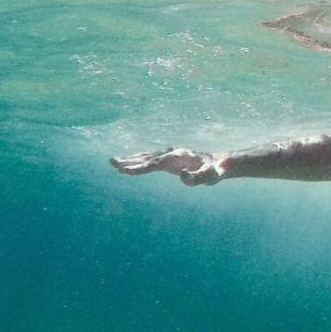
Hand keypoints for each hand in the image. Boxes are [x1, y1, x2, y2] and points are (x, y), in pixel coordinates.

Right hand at [109, 147, 224, 184]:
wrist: (218, 163)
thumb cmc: (214, 171)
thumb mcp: (210, 176)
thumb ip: (197, 178)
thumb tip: (182, 176)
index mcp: (177, 157)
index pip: (154, 163)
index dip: (140, 167)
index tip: (125, 171)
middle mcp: (171, 153)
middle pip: (146, 158)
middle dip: (129, 161)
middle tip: (112, 163)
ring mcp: (169, 155)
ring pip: (146, 157)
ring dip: (130, 160)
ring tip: (113, 163)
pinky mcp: (168, 159)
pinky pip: (150, 159)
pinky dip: (138, 161)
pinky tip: (129, 163)